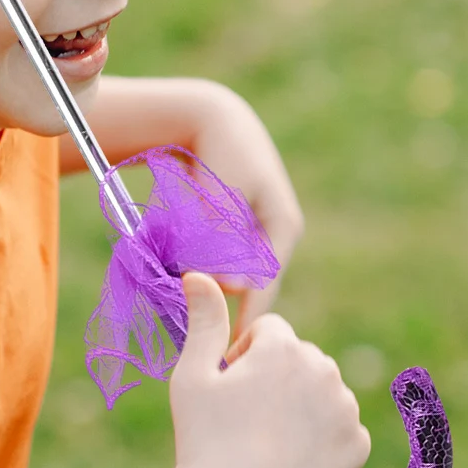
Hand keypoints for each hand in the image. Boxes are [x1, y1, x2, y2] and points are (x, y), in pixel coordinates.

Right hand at [170, 274, 369, 467]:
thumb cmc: (205, 437)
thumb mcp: (194, 373)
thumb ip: (204, 318)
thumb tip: (199, 273)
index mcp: (285, 346)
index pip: (269, 330)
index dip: (243, 355)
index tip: (228, 387)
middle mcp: (324, 369)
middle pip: (298, 356)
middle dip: (276, 375)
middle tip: (246, 415)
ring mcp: (346, 409)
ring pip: (321, 388)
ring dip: (300, 401)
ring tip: (268, 437)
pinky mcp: (358, 444)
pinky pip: (338, 424)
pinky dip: (320, 434)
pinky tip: (292, 456)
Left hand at [184, 83, 303, 334]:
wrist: (208, 115)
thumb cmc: (222, 150)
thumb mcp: (228, 195)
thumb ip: (228, 239)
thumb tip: (232, 288)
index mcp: (283, 227)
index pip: (267, 287)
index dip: (247, 321)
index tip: (229, 352)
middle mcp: (274, 233)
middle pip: (250, 284)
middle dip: (226, 309)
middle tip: (204, 342)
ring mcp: (256, 230)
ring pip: (233, 273)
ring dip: (211, 289)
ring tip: (190, 318)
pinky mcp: (236, 227)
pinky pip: (221, 259)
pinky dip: (203, 270)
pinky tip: (184, 285)